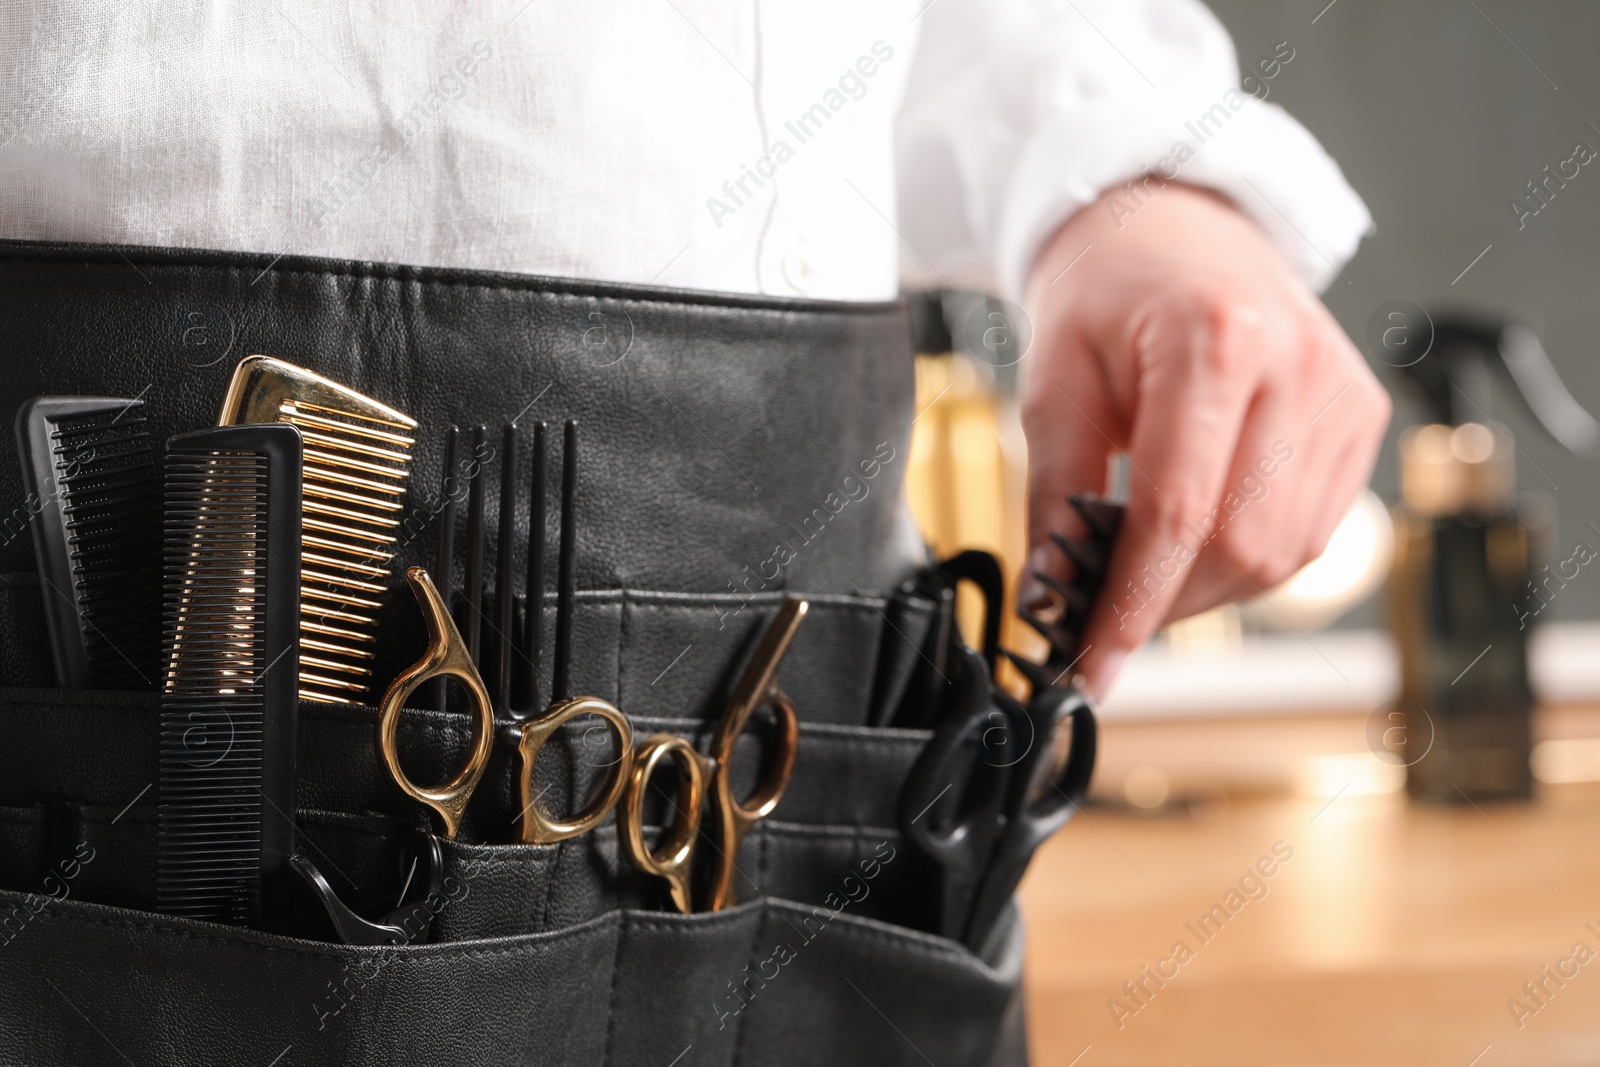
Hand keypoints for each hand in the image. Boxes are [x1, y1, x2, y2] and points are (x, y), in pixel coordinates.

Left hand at [1020, 183, 1389, 698]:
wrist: (1175, 228)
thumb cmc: (1109, 292)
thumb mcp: (1054, 380)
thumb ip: (1056, 491)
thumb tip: (1052, 595)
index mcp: (1215, 339)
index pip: (1178, 512)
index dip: (1132, 603)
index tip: (1093, 662)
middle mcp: (1297, 366)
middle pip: (1239, 546)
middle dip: (1164, 603)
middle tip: (1103, 616)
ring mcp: (1342, 393)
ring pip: (1281, 554)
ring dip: (1204, 589)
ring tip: (1144, 569)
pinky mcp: (1361, 418)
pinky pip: (1310, 533)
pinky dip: (1247, 558)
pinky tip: (1198, 538)